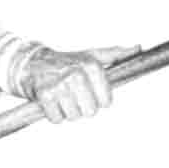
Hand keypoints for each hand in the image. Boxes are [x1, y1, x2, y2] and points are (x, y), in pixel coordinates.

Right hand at [20, 44, 135, 124]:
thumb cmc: (66, 61)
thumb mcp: (91, 55)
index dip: (98, 100)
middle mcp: (76, 73)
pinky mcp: (43, 95)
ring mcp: (59, 84)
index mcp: (91, 65)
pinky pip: (57, 119)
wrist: (30, 62)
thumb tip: (138, 48)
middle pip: (90, 111)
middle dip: (82, 107)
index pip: (106, 101)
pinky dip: (54, 115)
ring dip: (68, 111)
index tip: (90, 92)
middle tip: (74, 95)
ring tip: (62, 96)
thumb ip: (115, 54)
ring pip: (74, 116)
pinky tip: (52, 101)